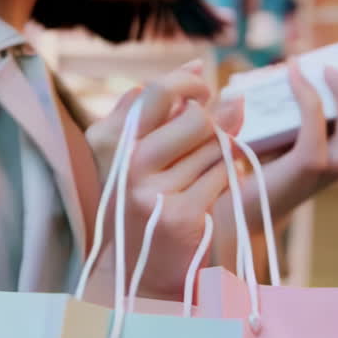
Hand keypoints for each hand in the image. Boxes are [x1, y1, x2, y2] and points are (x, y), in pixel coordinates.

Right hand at [89, 63, 243, 300]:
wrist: (138, 273)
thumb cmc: (140, 203)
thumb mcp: (131, 153)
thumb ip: (155, 108)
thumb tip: (196, 64)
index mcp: (109, 143)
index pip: (156, 92)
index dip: (188, 81)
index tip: (202, 86)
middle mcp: (126, 165)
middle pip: (195, 117)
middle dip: (213, 122)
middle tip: (209, 135)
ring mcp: (153, 192)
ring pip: (214, 146)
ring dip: (221, 152)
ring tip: (205, 169)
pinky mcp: (182, 216)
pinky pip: (224, 175)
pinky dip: (228, 177)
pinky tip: (212, 189)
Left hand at [213, 60, 337, 253]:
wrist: (237, 208)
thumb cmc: (258, 168)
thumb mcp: (283, 135)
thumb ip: (293, 110)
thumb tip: (292, 67)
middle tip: (336, 63)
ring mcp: (331, 166)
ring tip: (323, 68)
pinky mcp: (309, 164)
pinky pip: (314, 120)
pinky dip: (306, 94)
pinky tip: (293, 75)